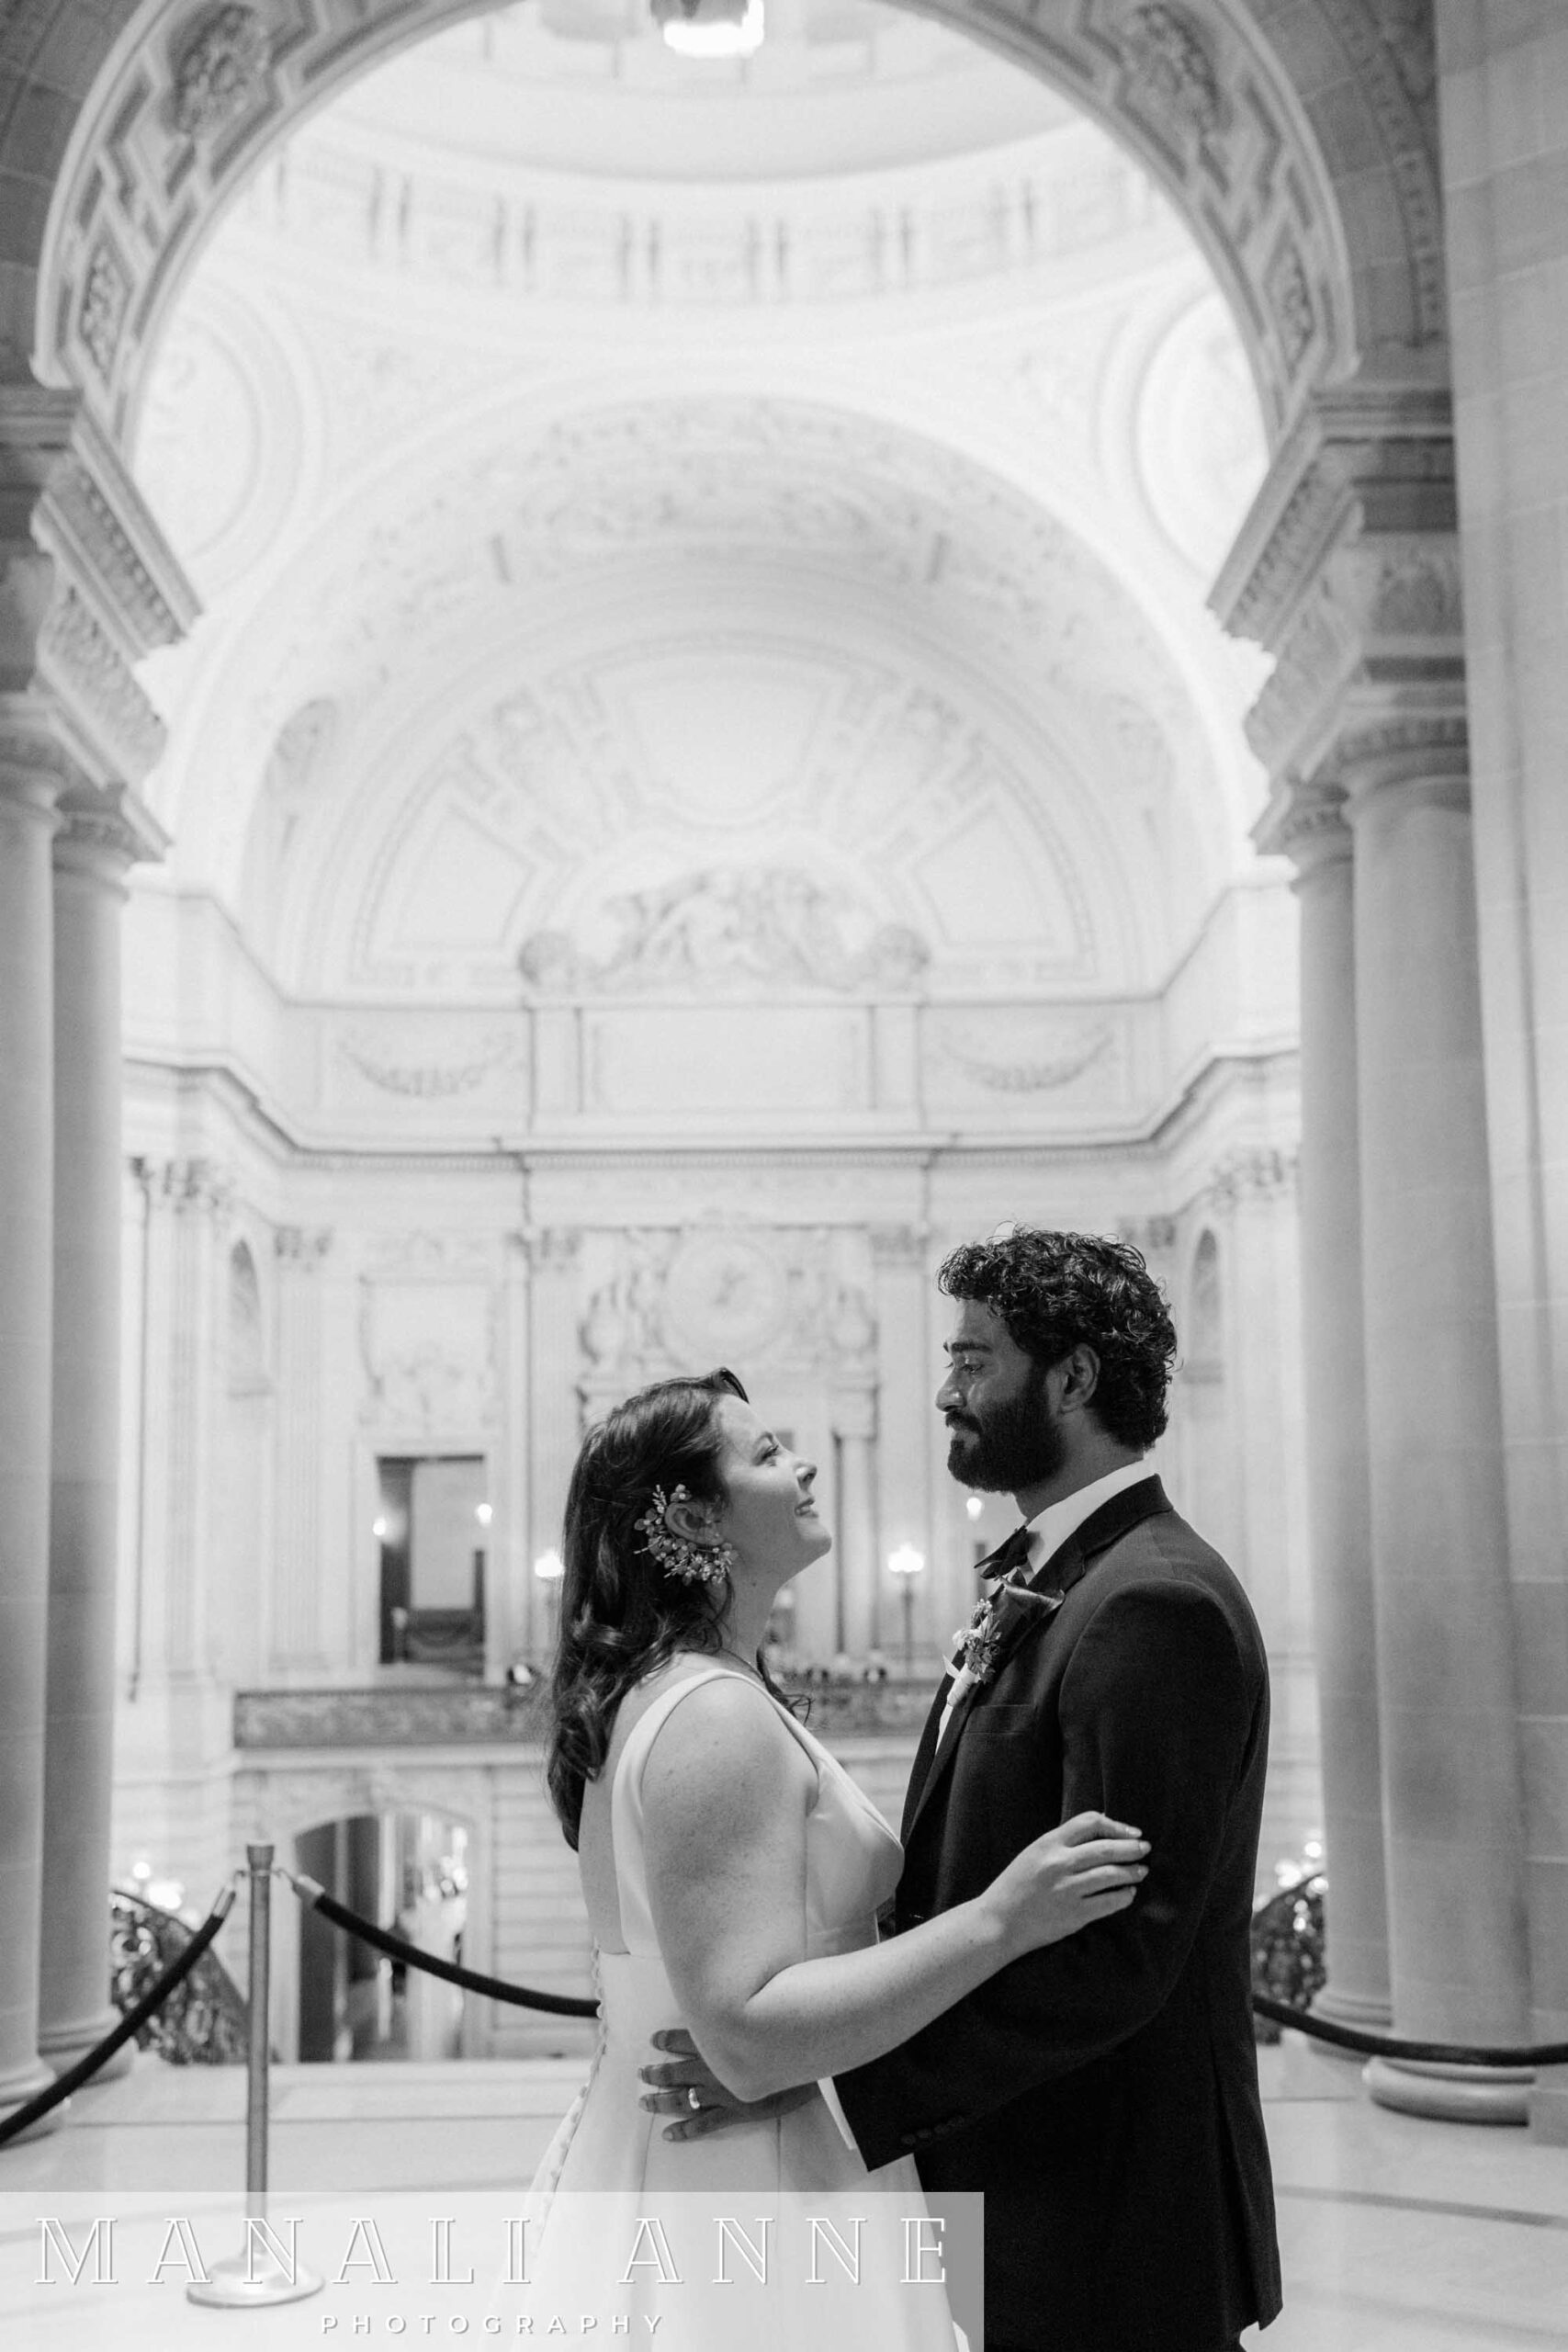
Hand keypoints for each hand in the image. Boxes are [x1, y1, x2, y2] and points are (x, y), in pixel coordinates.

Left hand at [638, 2027, 816, 2141]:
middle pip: (676, 2071)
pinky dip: (684, 2131)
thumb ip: (740, 2012)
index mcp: (719, 2042)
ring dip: (660, 2101)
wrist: (810, 2066)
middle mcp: (714, 2067)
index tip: (653, 2039)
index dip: (666, 2040)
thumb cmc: (788, 2035)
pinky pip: (703, 2124)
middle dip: (656, 2073)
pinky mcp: (734, 2112)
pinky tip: (668, 2135)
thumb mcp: (761, 2014)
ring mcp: (721, 2092)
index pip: (684, 2039)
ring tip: (644, 2102)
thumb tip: (730, 1998)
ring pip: (682, 2099)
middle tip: (641, 2074)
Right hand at [985, 1810, 1149, 1957]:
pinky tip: (1128, 1894)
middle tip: (1145, 1848)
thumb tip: (1100, 1832)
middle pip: (1106, 1848)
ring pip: (1111, 1874)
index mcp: (1048, 1843)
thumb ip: (1061, 1843)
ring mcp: (1068, 1889)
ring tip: (1142, 1871)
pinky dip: (1123, 1896)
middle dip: (1132, 1848)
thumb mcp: (1034, 1853)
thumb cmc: (1015, 1886)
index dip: (1116, 1825)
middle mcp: (1059, 1863)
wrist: (998, 1922)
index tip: (1131, 1831)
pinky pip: (1108, 1902)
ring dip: (1132, 1872)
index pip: (1090, 1822)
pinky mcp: (1074, 1914)